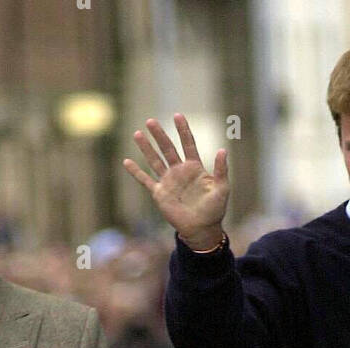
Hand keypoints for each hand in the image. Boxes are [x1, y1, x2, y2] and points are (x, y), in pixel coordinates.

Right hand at [123, 113, 229, 247]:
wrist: (202, 229)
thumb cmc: (214, 210)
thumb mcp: (222, 189)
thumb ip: (221, 170)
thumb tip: (222, 150)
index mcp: (195, 168)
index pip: (188, 144)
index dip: (183, 130)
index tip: (177, 116)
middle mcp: (180, 171)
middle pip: (168, 149)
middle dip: (159, 135)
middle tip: (150, 121)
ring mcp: (169, 182)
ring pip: (155, 160)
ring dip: (146, 148)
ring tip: (138, 134)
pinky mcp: (160, 194)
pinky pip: (146, 180)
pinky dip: (136, 172)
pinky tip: (127, 162)